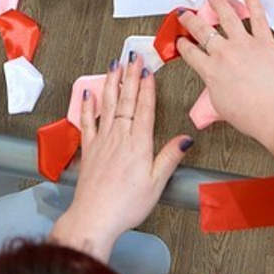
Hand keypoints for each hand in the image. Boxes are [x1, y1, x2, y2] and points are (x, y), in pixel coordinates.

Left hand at [51, 55, 188, 260]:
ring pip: (108, 104)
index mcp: (138, 144)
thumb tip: (185, 139)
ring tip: (115, 65)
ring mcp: (102, 140)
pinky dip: (88, 105)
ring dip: (112, 83)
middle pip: (126, 100)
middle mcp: (119, 137)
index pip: (144, 108)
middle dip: (131, 76)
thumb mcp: (156, 184)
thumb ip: (169, 158)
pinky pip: (87, 120)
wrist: (94, 216)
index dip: (147, 87)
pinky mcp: (89, 148)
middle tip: (133, 57)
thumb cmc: (126, 205)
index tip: (148, 69)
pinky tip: (89, 93)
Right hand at [176, 0, 273, 147]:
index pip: (189, 52)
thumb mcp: (219, 107)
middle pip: (201, 29)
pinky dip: (253, 3)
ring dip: (217, 3)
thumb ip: (213, 89)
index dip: (182, 44)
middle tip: (185, 14)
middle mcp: (224, 53)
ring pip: (226, 15)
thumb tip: (213, 85)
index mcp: (210, 70)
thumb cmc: (252, 116)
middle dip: (190, 19)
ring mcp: (244, 44)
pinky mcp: (264, 41)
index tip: (181, 40)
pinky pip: (258, 17)